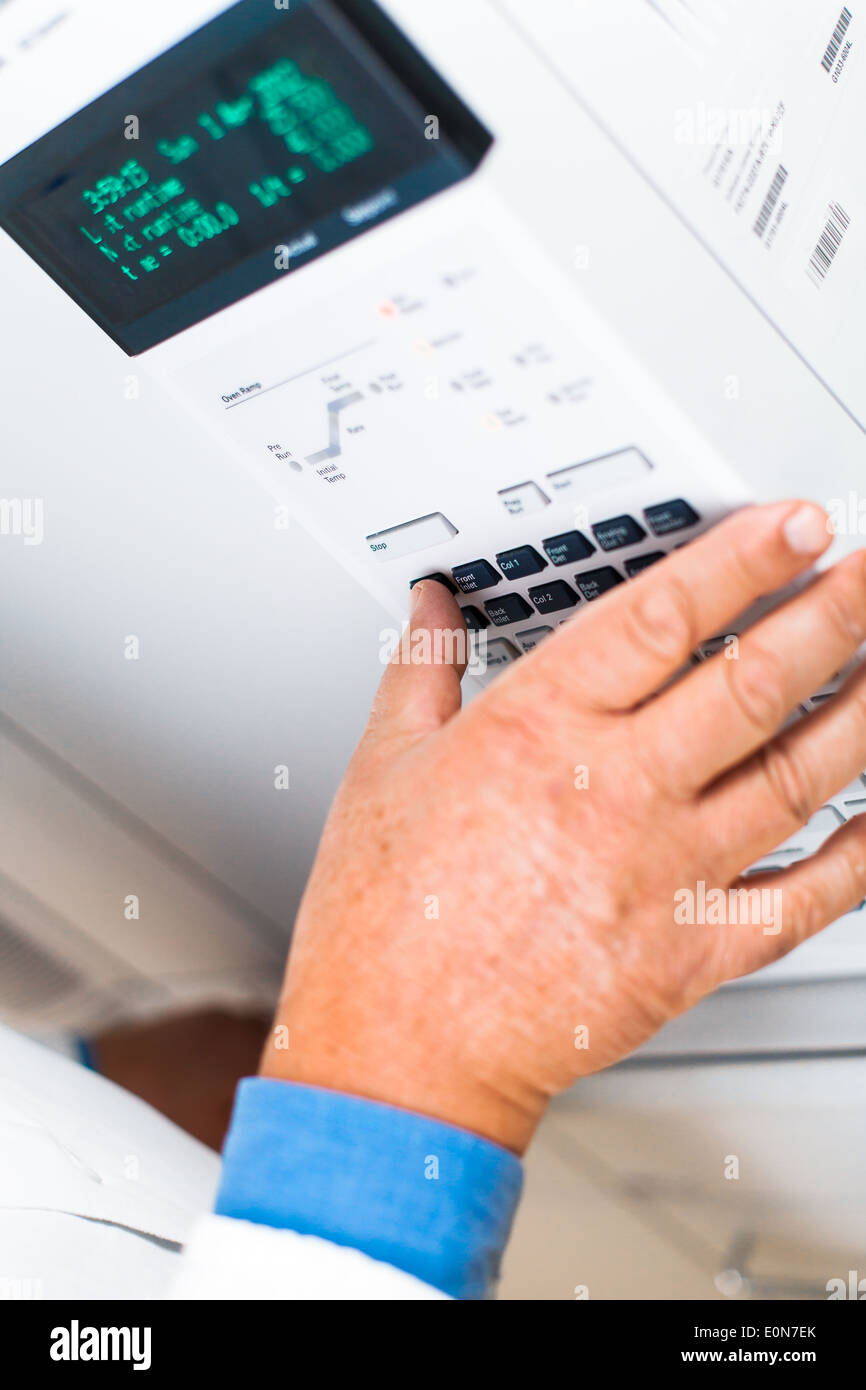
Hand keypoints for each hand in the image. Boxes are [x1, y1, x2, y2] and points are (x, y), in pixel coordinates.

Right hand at [261, 501, 865, 1153]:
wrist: (399, 1052)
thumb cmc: (384, 921)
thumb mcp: (382, 766)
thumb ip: (422, 669)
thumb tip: (437, 608)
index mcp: (538, 731)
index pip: (665, 616)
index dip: (745, 559)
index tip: (796, 526)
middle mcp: (616, 793)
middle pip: (753, 682)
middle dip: (833, 614)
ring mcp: (664, 873)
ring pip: (795, 776)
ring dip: (860, 713)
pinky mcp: (690, 951)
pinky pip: (802, 899)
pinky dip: (857, 857)